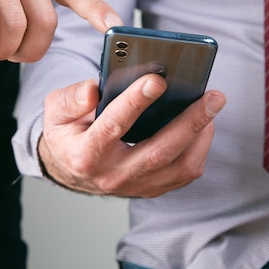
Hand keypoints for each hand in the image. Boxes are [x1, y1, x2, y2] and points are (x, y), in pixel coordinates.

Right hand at [38, 77, 226, 197]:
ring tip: (212, 104)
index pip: (114, 126)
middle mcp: (114, 175)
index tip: (157, 80)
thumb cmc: (68, 134)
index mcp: (86, 154)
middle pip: (159, 150)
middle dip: (190, 120)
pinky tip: (205, 123)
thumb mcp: (56, 112)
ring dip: (202, 134)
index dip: (135, 102)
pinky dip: (200, 147)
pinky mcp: (153, 188)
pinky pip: (185, 172)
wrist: (71, 169)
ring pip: (179, 165)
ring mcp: (136, 185)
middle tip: (212, 95)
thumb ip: (71, 99)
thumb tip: (94, 89)